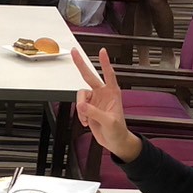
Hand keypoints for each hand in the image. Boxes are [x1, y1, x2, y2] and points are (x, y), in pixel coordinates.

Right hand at [70, 47, 140, 161]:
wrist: (115, 141)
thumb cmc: (118, 131)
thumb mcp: (109, 122)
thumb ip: (94, 113)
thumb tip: (82, 105)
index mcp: (112, 93)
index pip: (109, 74)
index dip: (105, 63)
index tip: (102, 51)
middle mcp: (103, 94)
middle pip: (89, 76)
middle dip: (81, 65)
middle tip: (74, 53)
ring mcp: (95, 100)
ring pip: (81, 95)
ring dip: (80, 107)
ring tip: (86, 118)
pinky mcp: (88, 108)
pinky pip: (79, 107)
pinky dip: (80, 115)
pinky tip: (86, 122)